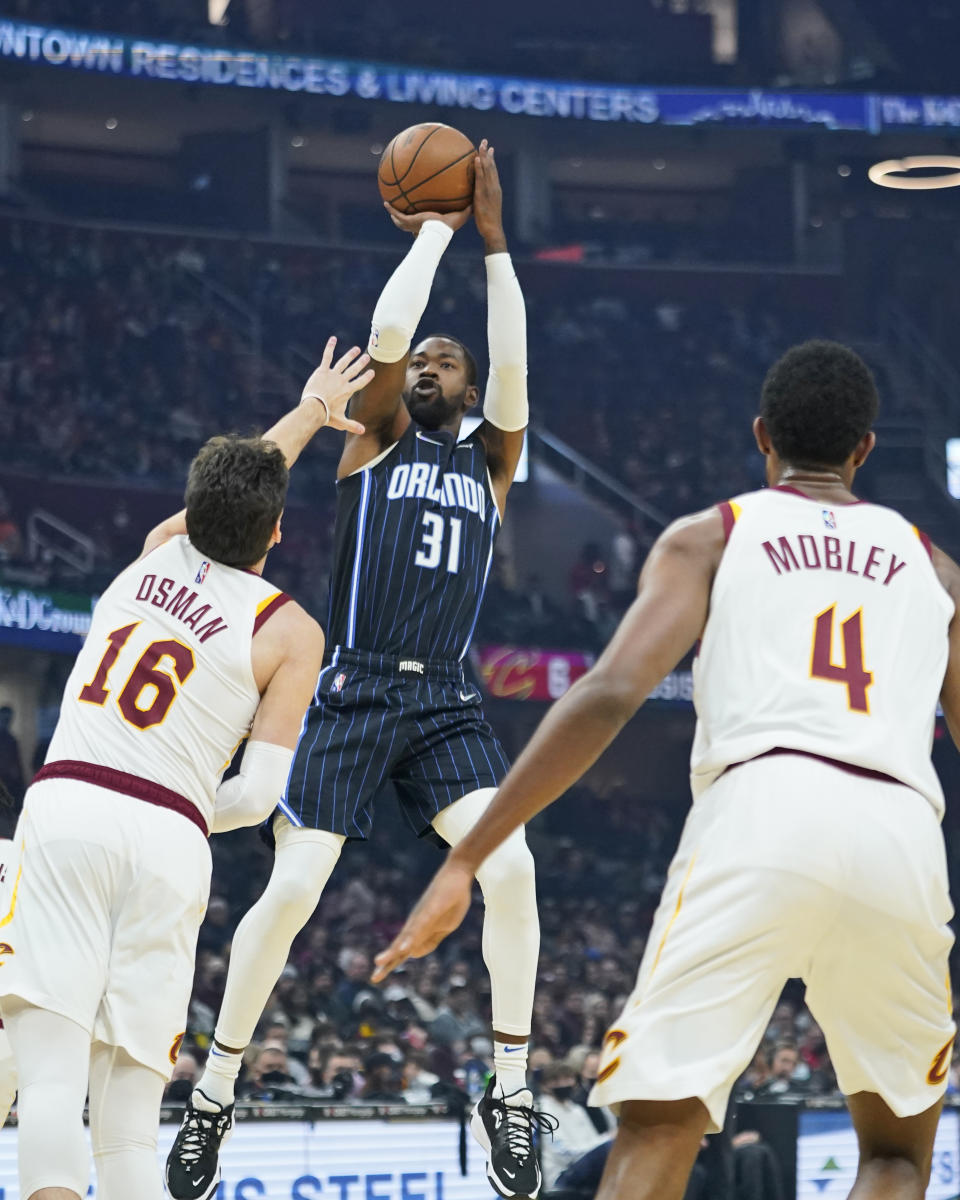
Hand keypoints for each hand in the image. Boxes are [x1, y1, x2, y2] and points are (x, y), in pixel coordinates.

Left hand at [300, 337, 374, 434]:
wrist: (314, 409)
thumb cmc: (327, 416)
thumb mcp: (341, 421)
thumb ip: (352, 425)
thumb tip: (363, 432)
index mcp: (348, 391)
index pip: (361, 382)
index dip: (367, 377)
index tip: (372, 372)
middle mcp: (343, 381)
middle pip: (354, 370)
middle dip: (362, 363)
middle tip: (367, 357)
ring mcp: (333, 374)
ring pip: (344, 362)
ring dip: (350, 355)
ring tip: (356, 349)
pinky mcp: (322, 371)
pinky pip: (327, 357)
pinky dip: (330, 348)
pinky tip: (333, 339)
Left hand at [370, 857, 474, 981]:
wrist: (458, 873)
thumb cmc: (451, 899)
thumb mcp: (445, 927)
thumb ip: (430, 941)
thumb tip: (413, 955)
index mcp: (419, 929)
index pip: (402, 949)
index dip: (390, 963)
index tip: (376, 977)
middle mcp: (417, 923)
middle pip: (400, 945)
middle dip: (387, 961)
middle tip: (374, 978)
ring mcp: (423, 915)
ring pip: (407, 936)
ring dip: (395, 950)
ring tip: (380, 962)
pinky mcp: (432, 908)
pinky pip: (421, 925)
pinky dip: (413, 937)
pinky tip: (407, 947)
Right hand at [384, 203, 472, 235]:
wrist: (440, 230)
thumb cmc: (449, 226)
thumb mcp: (459, 216)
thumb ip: (467, 208)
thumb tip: (476, 201)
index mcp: (430, 227)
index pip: (426, 227)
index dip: (424, 226)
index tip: (424, 221)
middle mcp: (419, 227)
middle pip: (410, 226)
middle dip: (406, 222)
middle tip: (403, 216)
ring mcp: (412, 224)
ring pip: (400, 222)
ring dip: (395, 217)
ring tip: (390, 209)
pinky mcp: (409, 220)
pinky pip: (398, 214)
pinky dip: (391, 210)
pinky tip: (385, 203)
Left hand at [473, 140, 505, 252]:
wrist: (492, 230)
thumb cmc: (486, 223)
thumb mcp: (482, 209)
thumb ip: (478, 200)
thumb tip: (470, 198)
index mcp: (495, 190)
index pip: (493, 172)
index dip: (491, 160)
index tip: (489, 150)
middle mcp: (494, 187)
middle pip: (491, 167)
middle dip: (488, 153)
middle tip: (485, 141)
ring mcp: (490, 190)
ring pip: (488, 170)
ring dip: (485, 156)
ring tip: (481, 145)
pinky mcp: (484, 194)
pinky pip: (481, 178)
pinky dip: (480, 168)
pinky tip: (477, 159)